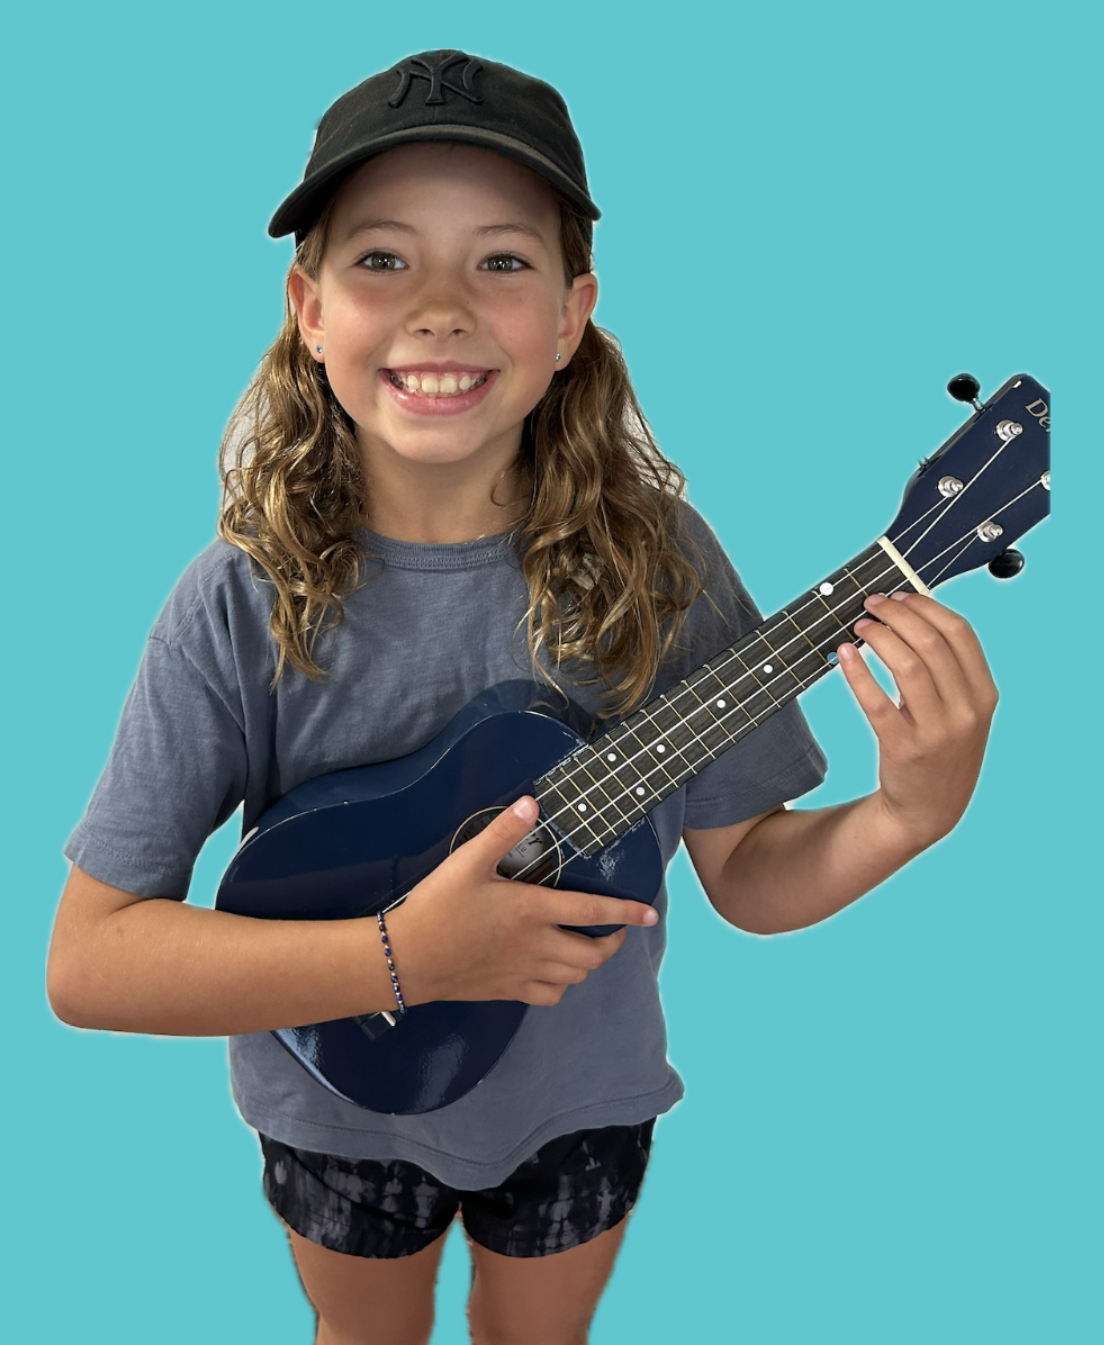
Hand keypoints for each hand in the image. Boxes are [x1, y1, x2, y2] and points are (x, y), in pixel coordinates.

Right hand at [385, 797, 658, 1007]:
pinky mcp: (508, 991)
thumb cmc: (437, 906)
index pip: (593, 913)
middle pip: (593, 955)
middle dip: (612, 943)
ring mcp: (524, 972)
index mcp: (532, 911)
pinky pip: (551, 997)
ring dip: (589, 963)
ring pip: (576, 977)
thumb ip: (502, 831)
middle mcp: (536, 946)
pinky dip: (562, 986)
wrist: (406, 958)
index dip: (627, 914)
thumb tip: (532, 803)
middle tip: (613, 929)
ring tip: (588, 947)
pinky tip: (555, 972)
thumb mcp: (467, 861)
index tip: (651, 914)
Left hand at [837, 591, 998, 847]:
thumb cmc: (941, 749)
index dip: (926, 607)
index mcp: (984, 694)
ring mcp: (937, 731)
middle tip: (871, 604)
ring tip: (859, 626)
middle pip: (931, 643)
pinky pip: (876, 703)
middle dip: (897, 615)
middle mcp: (966, 711)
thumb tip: (912, 615)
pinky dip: (858, 673)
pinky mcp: (904, 748)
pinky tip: (843, 656)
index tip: (900, 595)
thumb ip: (950, 670)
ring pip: (908, 666)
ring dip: (879, 638)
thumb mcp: (963, 710)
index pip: (960, 633)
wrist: (928, 809)